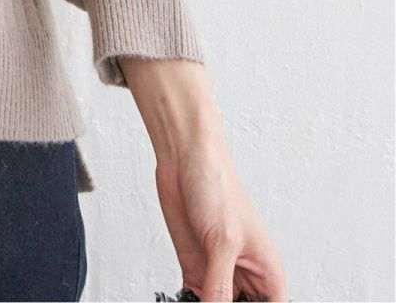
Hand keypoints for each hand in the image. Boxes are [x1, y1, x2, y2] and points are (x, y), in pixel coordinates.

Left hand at [153, 134, 288, 301]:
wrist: (184, 161)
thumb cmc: (218, 188)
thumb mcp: (223, 242)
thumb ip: (219, 284)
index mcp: (267, 273)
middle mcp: (245, 276)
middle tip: (209, 301)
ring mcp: (217, 273)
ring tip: (194, 301)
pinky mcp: (194, 267)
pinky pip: (193, 299)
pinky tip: (181, 302)